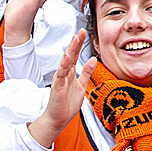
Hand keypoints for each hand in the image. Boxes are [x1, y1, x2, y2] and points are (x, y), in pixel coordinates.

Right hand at [28, 31, 96, 147]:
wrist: (58, 119)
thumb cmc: (67, 104)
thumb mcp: (81, 85)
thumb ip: (86, 72)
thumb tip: (94, 59)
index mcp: (70, 73)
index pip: (75, 55)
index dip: (79, 43)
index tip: (84, 32)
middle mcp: (64, 73)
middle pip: (70, 54)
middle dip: (75, 42)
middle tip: (80, 31)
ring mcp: (60, 79)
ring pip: (65, 61)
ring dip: (70, 49)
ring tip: (74, 38)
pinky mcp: (58, 86)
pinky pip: (61, 74)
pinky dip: (64, 64)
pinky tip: (67, 56)